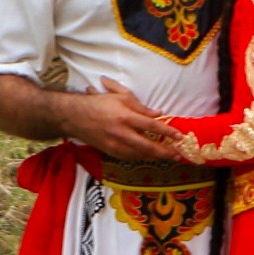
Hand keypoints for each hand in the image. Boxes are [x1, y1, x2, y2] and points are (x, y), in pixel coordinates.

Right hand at [63, 78, 179, 160]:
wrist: (75, 117)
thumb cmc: (99, 103)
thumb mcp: (120, 97)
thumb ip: (140, 106)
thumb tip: (158, 113)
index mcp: (125, 116)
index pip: (151, 125)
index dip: (166, 131)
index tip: (179, 136)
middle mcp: (121, 133)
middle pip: (148, 146)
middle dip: (165, 153)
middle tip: (178, 155)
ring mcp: (115, 145)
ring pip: (140, 155)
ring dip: (156, 157)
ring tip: (169, 158)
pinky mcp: (110, 152)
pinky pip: (130, 158)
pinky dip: (142, 158)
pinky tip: (151, 157)